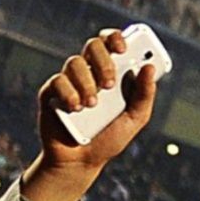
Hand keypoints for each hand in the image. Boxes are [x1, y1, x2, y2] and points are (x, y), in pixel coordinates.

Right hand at [34, 29, 157, 172]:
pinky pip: (57, 81)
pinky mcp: (50, 94)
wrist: (80, 163)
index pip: (111, 43)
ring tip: (92, 105)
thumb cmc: (109, 138)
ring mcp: (69, 82)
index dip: (115, 37)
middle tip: (109, 84)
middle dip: (103, 61)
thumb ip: (144, 95)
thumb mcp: (134, 119)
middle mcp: (89, 72)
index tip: (123, 48)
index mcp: (111, 73)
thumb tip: (149, 68)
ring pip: (74, 62)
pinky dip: (68, 92)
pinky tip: (75, 108)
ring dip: (86, 81)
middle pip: (92, 46)